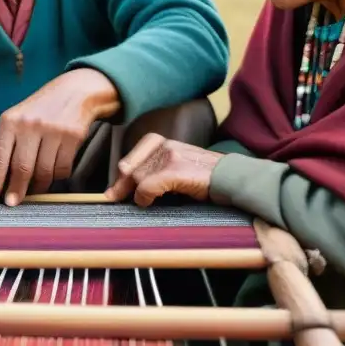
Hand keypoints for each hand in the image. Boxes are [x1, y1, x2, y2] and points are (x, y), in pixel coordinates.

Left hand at [0, 68, 119, 204]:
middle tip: (11, 203)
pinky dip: (57, 176)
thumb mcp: (17, 119)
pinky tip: (53, 171)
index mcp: (11, 121)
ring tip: (35, 188)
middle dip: (15, 190)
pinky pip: (62, 169)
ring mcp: (53, 130)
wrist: (75, 92)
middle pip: (21, 168)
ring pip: (44, 171)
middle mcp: (31, 125)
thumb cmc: (40, 110)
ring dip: (39, 185)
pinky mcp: (73, 137)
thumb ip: (7, 144)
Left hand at [104, 133, 222, 205]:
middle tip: (114, 198)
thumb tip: (131, 187)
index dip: (121, 175)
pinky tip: (148, 202)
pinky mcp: (175, 170)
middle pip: (132, 168)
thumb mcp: (176, 166)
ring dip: (135, 193)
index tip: (113, 191)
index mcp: (163, 142)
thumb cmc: (205, 177)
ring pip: (138, 177)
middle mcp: (165, 146)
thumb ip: (155, 170)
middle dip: (122, 186)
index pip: (131, 157)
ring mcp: (170, 157)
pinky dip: (144, 197)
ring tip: (140, 202)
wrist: (231, 178)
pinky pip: (147, 186)